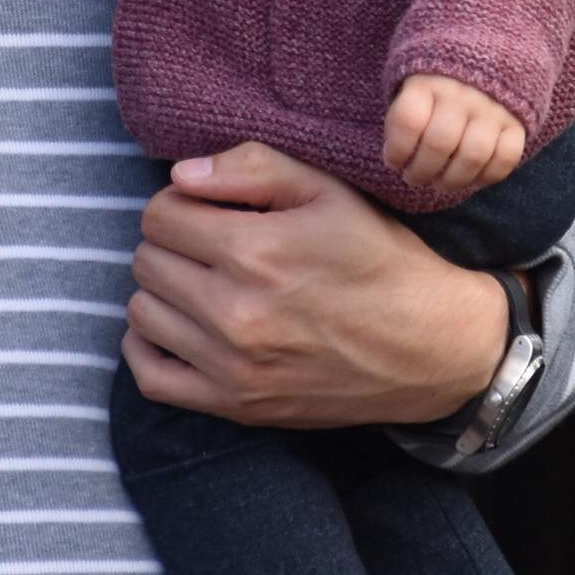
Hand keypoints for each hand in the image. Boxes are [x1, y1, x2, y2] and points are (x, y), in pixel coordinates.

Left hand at [124, 142, 512, 426]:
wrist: (431, 346)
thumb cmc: (382, 260)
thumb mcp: (331, 192)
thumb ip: (252, 168)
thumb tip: (180, 175)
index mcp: (257, 252)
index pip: (160, 216)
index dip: (180, 202)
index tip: (211, 209)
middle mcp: (236, 313)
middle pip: (147, 262)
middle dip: (173, 243)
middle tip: (212, 245)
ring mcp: (233, 366)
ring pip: (142, 313)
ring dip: (164, 291)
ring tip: (203, 282)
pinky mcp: (237, 405)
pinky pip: (151, 377)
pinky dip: (149, 347)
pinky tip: (177, 326)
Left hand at [386, 72, 528, 199]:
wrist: (491, 45)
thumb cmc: (438, 76)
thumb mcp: (412, 80)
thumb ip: (404, 114)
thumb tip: (397, 159)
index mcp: (428, 79)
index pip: (408, 121)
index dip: (396, 150)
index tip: (393, 161)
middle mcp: (462, 92)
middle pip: (439, 144)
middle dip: (420, 172)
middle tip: (414, 178)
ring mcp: (492, 107)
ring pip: (472, 156)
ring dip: (452, 181)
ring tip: (440, 183)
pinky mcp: (517, 120)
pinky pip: (506, 158)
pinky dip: (488, 177)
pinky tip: (472, 178)